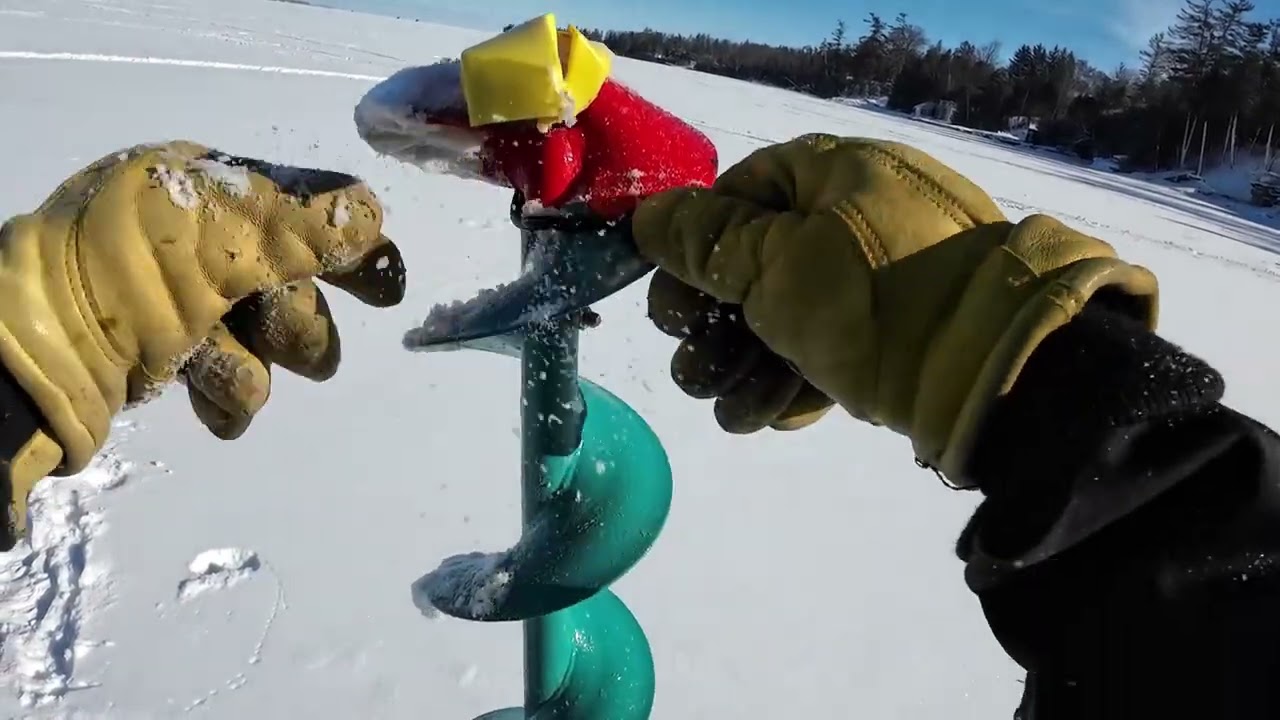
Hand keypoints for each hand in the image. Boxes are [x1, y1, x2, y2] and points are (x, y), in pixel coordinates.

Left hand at [0, 141, 404, 543]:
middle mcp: (194, 243)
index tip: (387, 293)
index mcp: (203, 191)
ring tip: (214, 373)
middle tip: (282, 337)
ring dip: (254, 365)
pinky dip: (229, 397)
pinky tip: (208, 407)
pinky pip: (231, 380)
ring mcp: (178, 304)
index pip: (302, 211)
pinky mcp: (163, 360)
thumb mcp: (217, 237)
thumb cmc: (124, 280)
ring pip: (265, 342)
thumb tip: (374, 216)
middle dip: (295, 322)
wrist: (28, 362)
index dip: (350, 249)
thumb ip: (307, 224)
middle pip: (292, 287)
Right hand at [632, 134, 1157, 486]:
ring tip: (738, 404)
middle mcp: (852, 217)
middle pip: (750, 263)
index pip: (734, 195)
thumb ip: (704, 242)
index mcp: (831, 173)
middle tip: (700, 365)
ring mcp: (876, 281)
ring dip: (745, 365)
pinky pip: (824, 348)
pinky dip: (794, 380)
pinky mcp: (892, 337)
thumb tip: (646, 217)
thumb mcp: (777, 266)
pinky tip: (778, 412)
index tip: (674, 302)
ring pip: (782, 316)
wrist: (995, 372)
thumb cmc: (875, 301)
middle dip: (712, 323)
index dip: (692, 249)